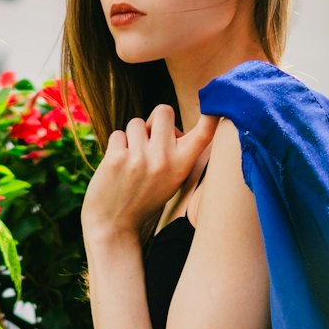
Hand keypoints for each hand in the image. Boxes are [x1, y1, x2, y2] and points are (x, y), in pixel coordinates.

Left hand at [81, 105, 218, 241]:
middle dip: (154, 121)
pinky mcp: (116, 158)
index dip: (211, 114)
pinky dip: (117, 146)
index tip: (215, 103)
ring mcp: (140, 158)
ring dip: (133, 137)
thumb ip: (175, 153)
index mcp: (182, 166)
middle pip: (163, 110)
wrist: (114, 226)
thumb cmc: (144, 199)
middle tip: (149, 141)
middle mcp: (164, 160)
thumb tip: (170, 124)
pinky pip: (118, 134)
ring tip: (132, 160)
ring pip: (136, 122)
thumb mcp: (171, 180)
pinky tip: (118, 166)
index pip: (204, 133)